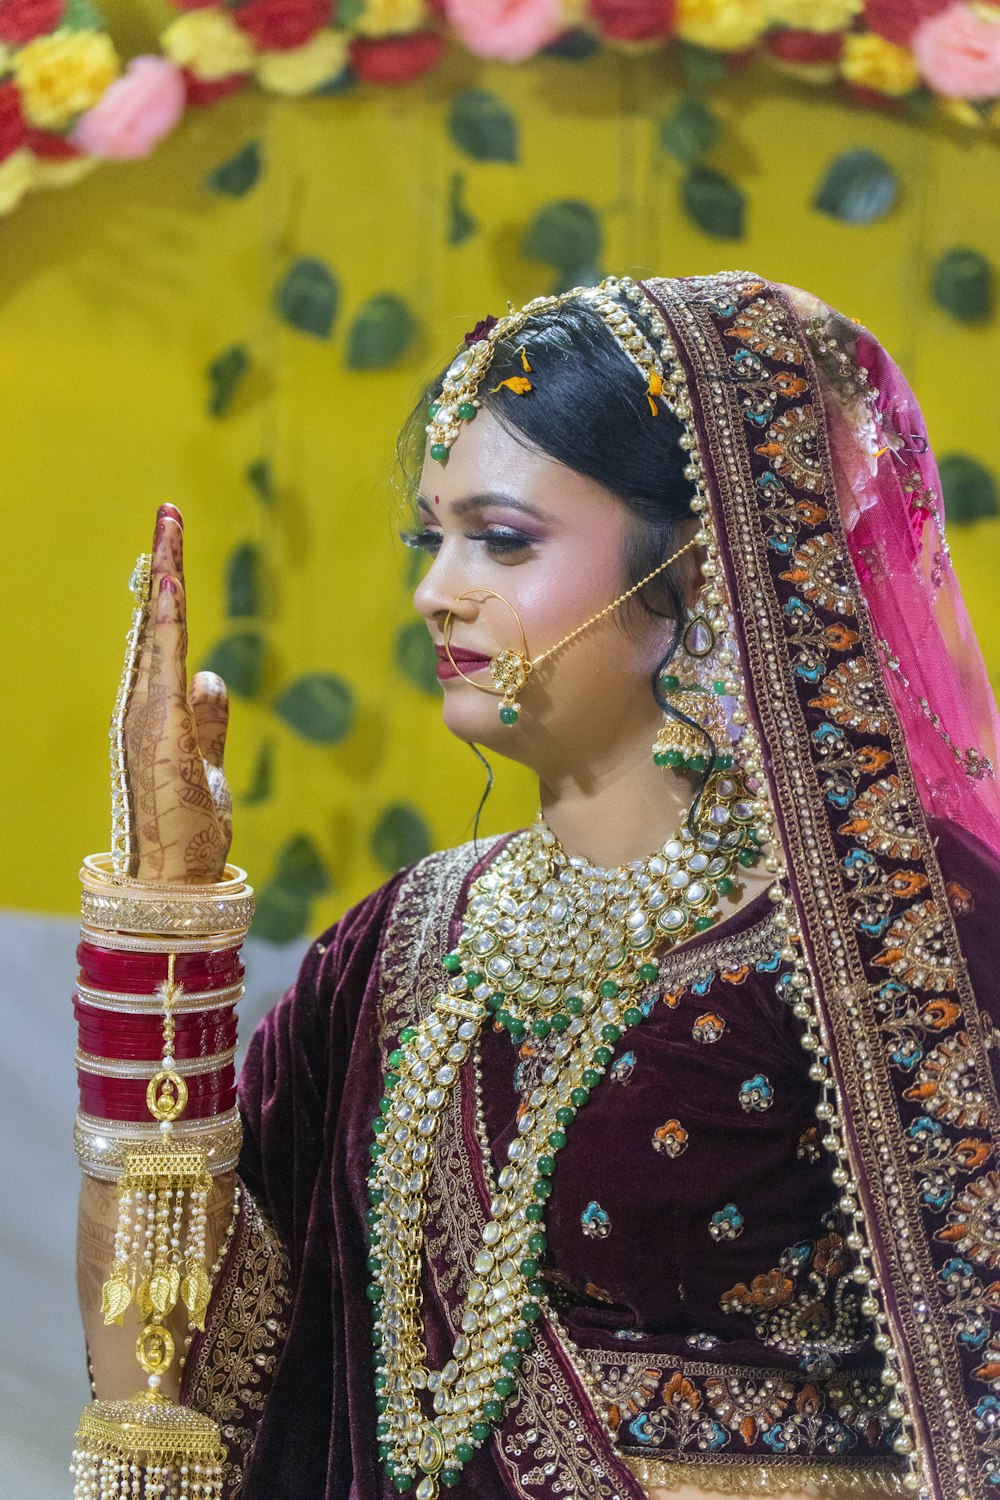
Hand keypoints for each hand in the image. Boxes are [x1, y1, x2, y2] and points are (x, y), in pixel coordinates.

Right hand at [123, 504, 232, 883]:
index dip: (166, 595)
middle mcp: (142, 707)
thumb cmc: (190, 834)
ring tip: (168, 525)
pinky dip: (165, 617)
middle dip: (161, 566)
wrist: (176, 881)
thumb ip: (209, 723)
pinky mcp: (159, 725)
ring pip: (157, 632)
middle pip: (154, 624)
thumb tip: (212, 677)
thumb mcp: (210, 767)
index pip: (163, 641)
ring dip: (163, 576)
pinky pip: (164, 659)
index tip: (171, 549)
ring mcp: (146, 714)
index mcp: (154, 714)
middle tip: (167, 513)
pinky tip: (169, 580)